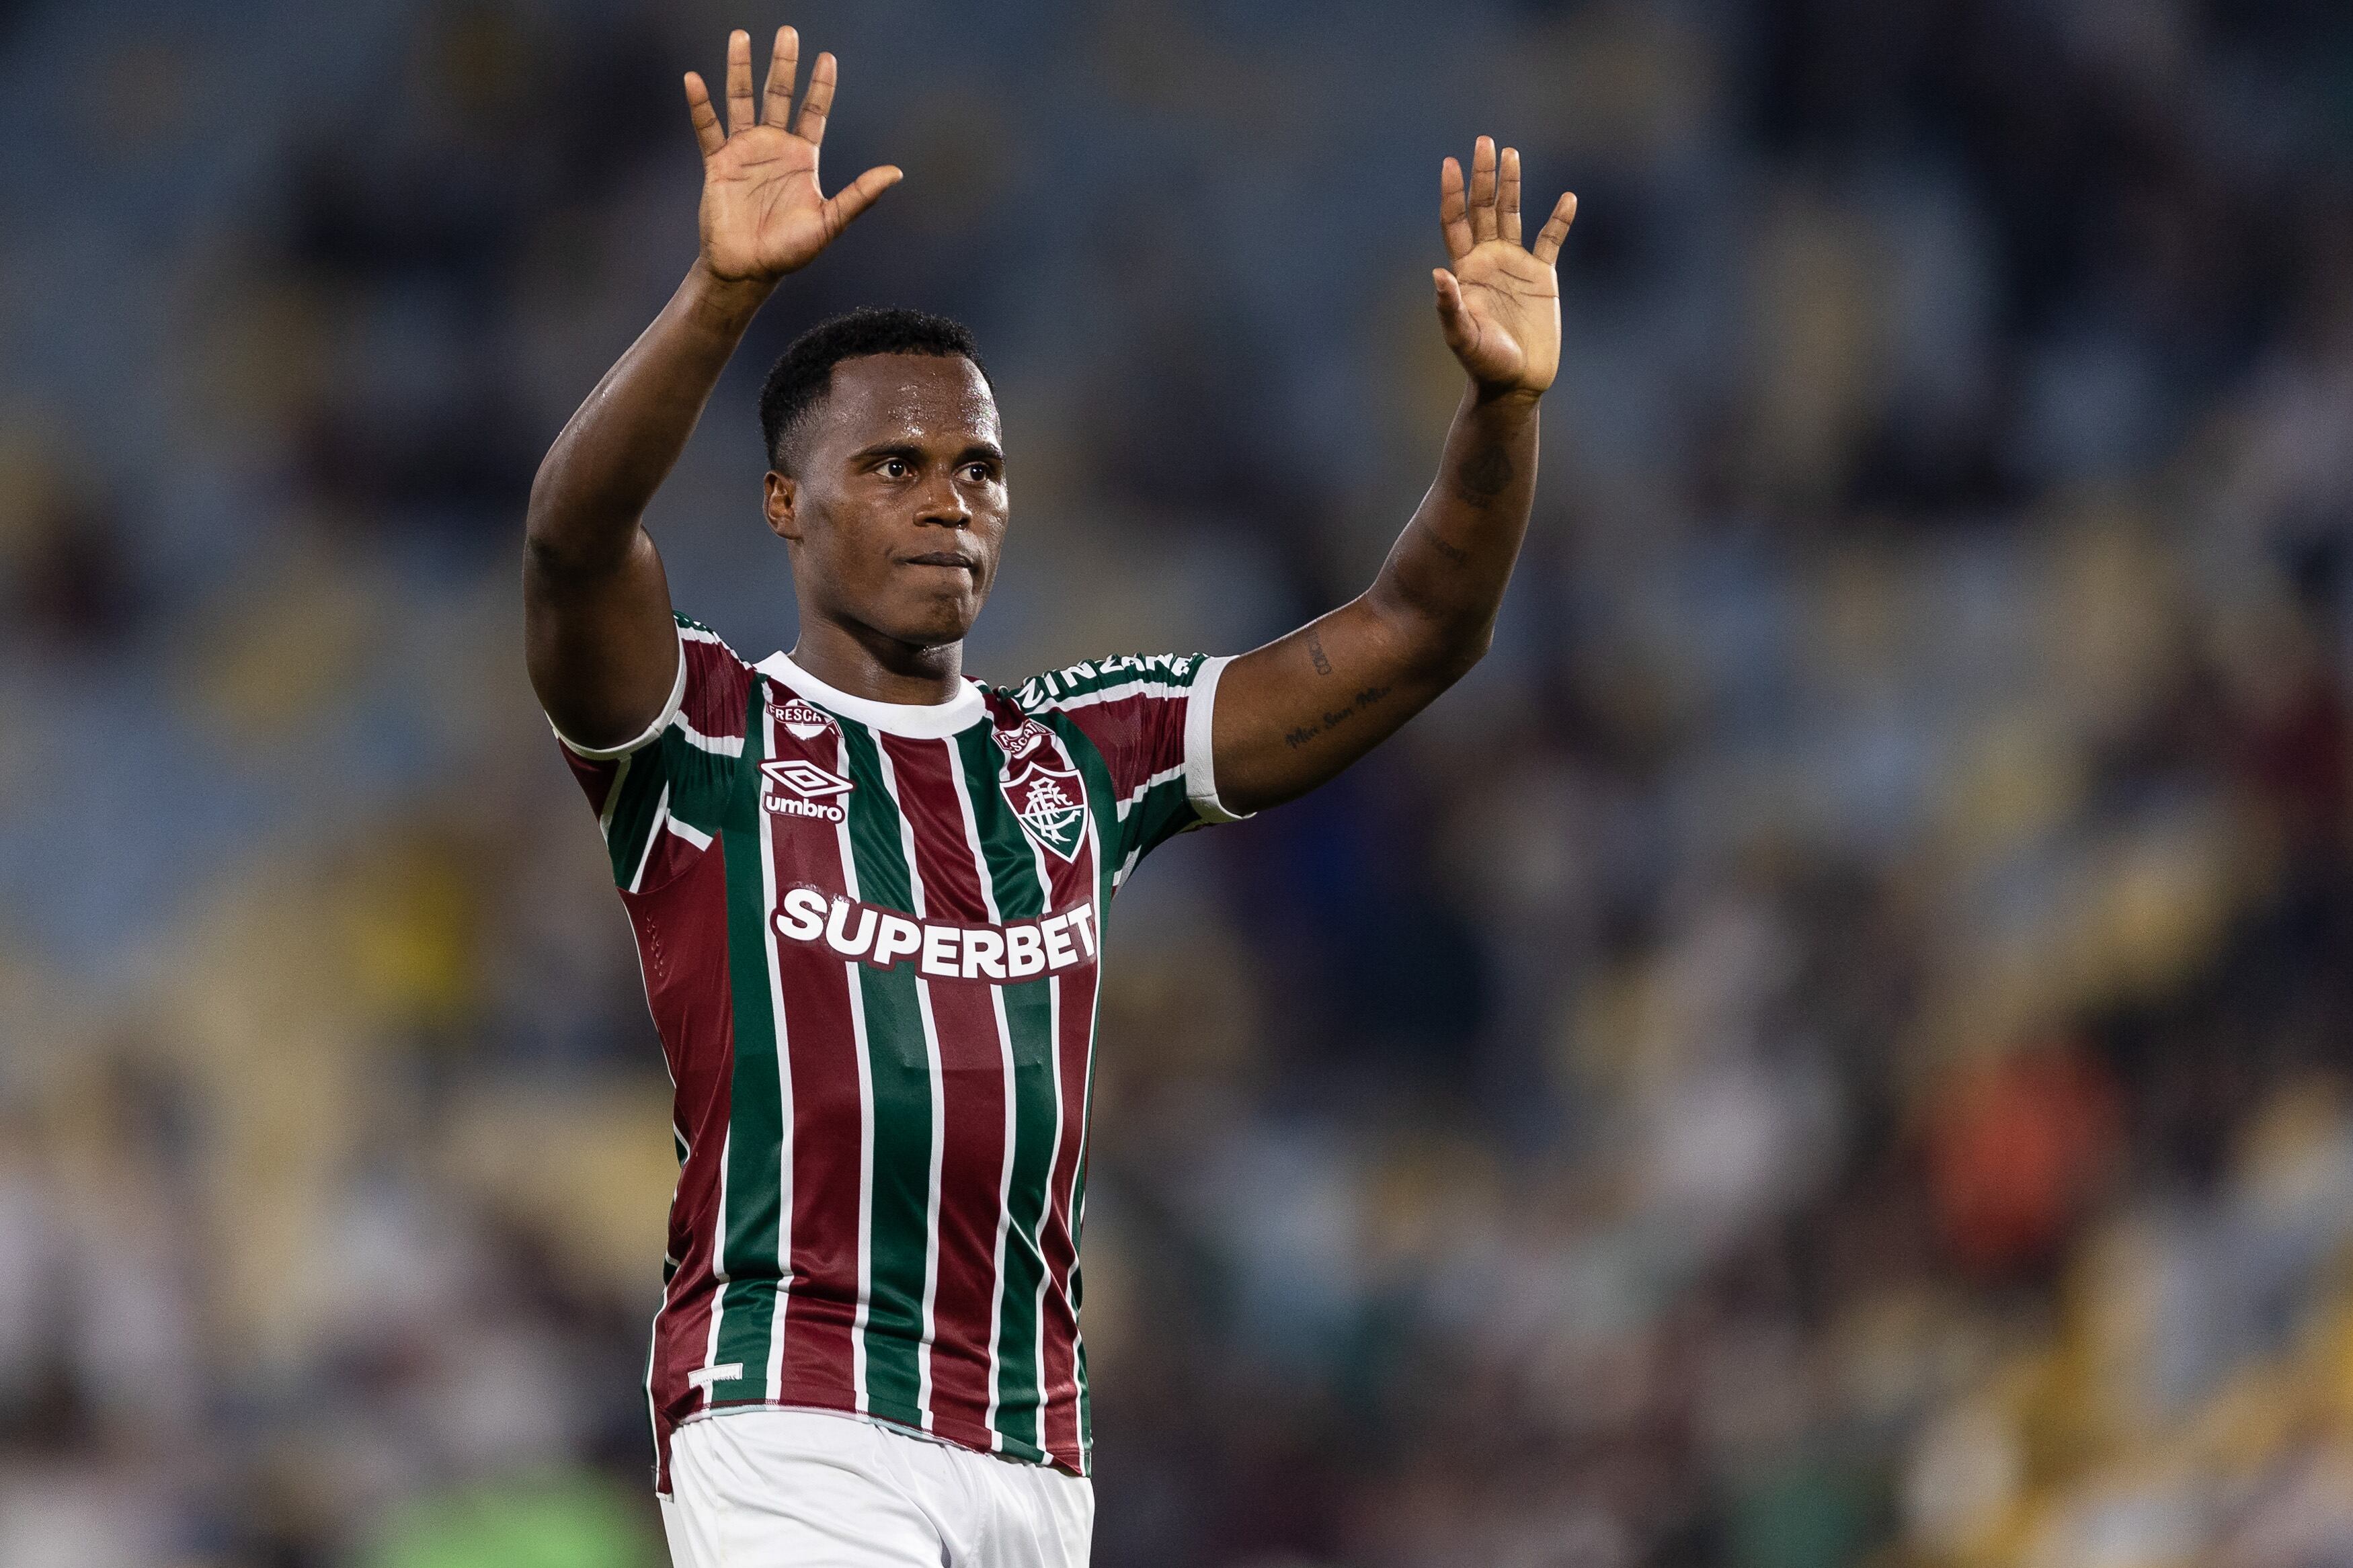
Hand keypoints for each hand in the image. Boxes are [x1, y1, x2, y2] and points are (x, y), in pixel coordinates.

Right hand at [684, 27, 901, 283]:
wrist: (748, 270)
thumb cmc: (790, 251)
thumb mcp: (831, 222)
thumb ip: (860, 195)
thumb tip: (896, 173)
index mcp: (802, 157)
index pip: (813, 112)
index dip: (820, 85)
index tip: (827, 58)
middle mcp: (774, 147)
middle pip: (779, 95)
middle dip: (783, 64)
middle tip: (789, 32)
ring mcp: (744, 152)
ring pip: (741, 101)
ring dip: (740, 70)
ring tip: (741, 36)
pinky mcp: (717, 163)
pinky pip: (707, 128)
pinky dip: (700, 105)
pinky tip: (694, 79)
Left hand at [1433, 138, 1576, 398]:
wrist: (1516, 383)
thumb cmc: (1484, 363)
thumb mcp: (1463, 337)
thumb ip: (1450, 307)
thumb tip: (1438, 274)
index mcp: (1466, 270)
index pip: (1455, 221)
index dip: (1452, 193)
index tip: (1449, 163)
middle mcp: (1488, 260)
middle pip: (1484, 208)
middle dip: (1483, 176)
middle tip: (1484, 141)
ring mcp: (1515, 265)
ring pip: (1512, 215)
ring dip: (1512, 184)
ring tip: (1511, 153)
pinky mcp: (1542, 276)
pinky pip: (1551, 240)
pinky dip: (1560, 219)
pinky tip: (1568, 198)